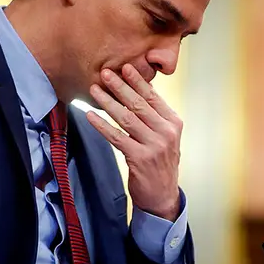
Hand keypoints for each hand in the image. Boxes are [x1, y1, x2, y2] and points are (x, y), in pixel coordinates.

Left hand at [86, 64, 181, 221]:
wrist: (163, 196)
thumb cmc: (160, 163)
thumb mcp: (165, 137)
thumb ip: (155, 117)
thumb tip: (136, 91)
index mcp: (173, 123)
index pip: (153, 97)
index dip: (138, 81)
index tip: (125, 67)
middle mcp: (166, 132)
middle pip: (139, 104)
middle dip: (120, 86)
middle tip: (105, 73)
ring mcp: (154, 146)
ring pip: (126, 118)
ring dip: (108, 102)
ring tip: (94, 89)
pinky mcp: (139, 158)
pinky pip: (116, 137)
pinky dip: (102, 125)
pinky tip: (90, 116)